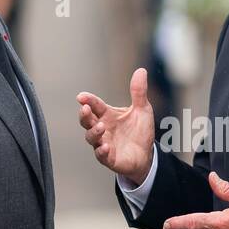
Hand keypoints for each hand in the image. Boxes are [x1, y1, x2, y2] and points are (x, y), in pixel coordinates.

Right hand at [76, 68, 154, 185]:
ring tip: (101, 127)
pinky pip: (101, 155)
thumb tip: (141, 70)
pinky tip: (105, 147)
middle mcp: (102, 128)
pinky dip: (102, 151)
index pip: (95, 105)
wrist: (147, 154)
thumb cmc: (140, 131)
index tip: (81, 96)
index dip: (88, 100)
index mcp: (107, 115)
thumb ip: (139, 92)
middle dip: (84, 115)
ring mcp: (104, 143)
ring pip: (91, 137)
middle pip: (86, 121)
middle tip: (85, 108)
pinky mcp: (109, 158)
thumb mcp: (143, 109)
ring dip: (94, 132)